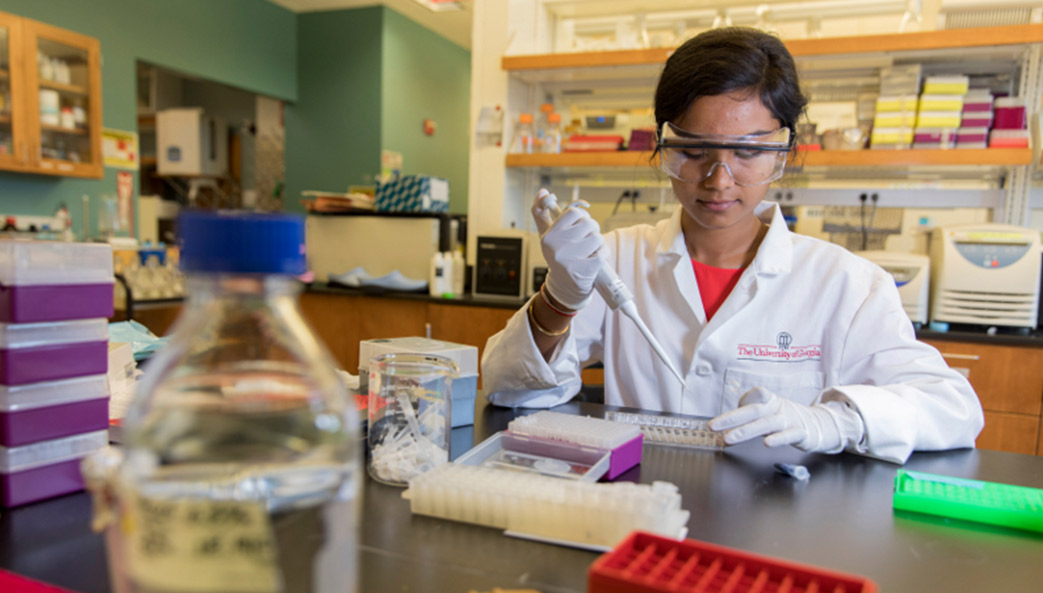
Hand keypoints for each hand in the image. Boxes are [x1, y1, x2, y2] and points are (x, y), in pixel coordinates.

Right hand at [532, 199, 604, 310]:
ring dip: (598, 245)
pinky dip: (603, 255)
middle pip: (589, 224)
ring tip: (589, 253)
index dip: (581, 218)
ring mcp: (569, 260)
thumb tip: (543, 192)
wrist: (565, 287)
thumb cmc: (559, 256)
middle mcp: (556, 247)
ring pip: (598, 238)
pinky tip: (594, 261)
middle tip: (585, 243)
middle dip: (592, 232)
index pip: (574, 212)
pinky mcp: (584, 271)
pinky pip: (603, 253)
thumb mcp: (548, 235)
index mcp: (548, 236)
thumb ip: (542, 212)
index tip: (578, 228)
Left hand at [709, 387, 850, 452]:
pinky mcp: (800, 433)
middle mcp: (778, 408)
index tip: (724, 415)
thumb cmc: (784, 418)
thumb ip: (749, 413)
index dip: (741, 401)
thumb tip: (728, 421)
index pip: (756, 395)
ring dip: (746, 430)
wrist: (817, 424)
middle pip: (753, 411)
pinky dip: (779, 439)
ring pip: (767, 424)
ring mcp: (789, 420)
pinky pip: (789, 435)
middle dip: (731, 419)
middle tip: (713, 427)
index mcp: (770, 401)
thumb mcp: (767, 411)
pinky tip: (766, 443)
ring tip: (729, 438)